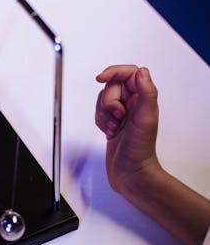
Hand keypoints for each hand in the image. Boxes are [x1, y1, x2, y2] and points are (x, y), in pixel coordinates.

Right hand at [94, 65, 159, 192]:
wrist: (130, 172)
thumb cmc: (139, 150)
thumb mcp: (145, 118)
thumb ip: (146, 92)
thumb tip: (141, 72)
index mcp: (143, 98)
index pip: (128, 73)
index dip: (113, 72)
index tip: (100, 78)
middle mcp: (134, 103)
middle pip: (111, 87)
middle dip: (108, 102)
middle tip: (118, 117)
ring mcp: (122, 113)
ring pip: (102, 100)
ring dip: (103, 114)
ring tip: (114, 127)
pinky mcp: (112, 122)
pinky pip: (99, 113)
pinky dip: (100, 122)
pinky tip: (109, 132)